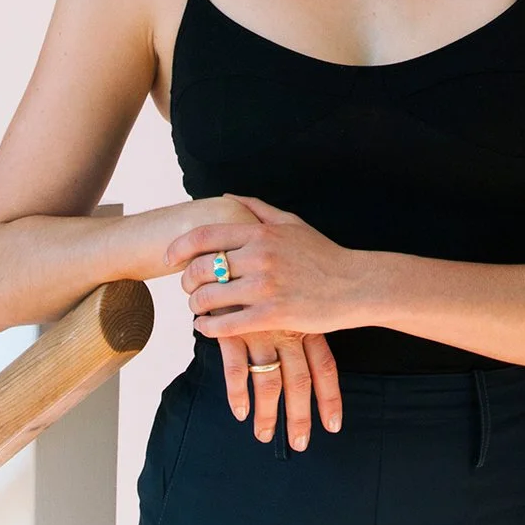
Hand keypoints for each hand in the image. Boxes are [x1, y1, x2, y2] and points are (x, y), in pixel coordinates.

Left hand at [165, 193, 356, 447]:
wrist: (356, 284)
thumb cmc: (322, 253)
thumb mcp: (291, 223)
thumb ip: (257, 209)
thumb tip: (226, 196)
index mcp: (261, 233)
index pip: (205, 235)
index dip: (179, 247)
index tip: (169, 258)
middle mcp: (260, 257)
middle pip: (201, 268)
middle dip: (186, 280)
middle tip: (186, 288)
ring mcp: (266, 287)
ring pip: (210, 297)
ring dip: (195, 305)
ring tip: (197, 309)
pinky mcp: (273, 315)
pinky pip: (227, 324)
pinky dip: (209, 328)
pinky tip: (206, 328)